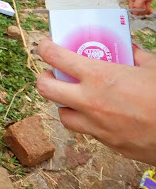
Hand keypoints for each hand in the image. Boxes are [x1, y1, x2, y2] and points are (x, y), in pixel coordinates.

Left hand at [36, 37, 155, 164]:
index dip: (44, 49)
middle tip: (52, 73)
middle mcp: (90, 101)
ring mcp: (97, 125)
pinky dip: (87, 121)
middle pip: (45, 89)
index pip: (55, 58)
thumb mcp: (153, 67)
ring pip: (62, 115)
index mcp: (99, 76)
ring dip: (64, 104)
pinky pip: (87, 131)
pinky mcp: (108, 142)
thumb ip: (136, 55)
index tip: (45, 46)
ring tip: (73, 97)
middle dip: (43, 78)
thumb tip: (129, 49)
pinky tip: (100, 115)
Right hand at [128, 0, 155, 15]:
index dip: (136, 12)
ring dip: (146, 10)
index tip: (141, 9)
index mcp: (131, 1)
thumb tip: (134, 14)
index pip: (132, 10)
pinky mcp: (146, 4)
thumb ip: (137, 5)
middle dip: (142, 10)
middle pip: (137, 12)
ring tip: (148, 5)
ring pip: (142, 12)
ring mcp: (141, 4)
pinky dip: (149, 11)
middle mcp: (135, 3)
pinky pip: (146, 10)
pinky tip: (150, 11)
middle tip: (145, 5)